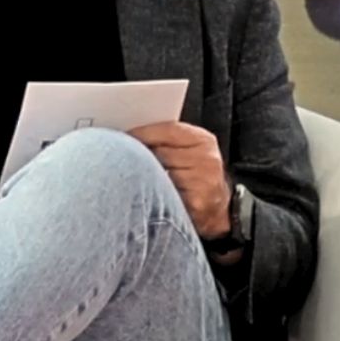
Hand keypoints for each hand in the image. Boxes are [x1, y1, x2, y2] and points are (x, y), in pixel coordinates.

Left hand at [127, 121, 230, 238]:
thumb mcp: (190, 153)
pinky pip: (164, 195)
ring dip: (144, 177)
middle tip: (122, 159)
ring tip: (139, 181)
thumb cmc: (197, 180)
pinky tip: (150, 196)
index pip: (168, 130)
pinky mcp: (196, 203)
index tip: (124, 136)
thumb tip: (130, 138)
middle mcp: (206, 160)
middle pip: (161, 152)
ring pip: (159, 174)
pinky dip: (153, 195)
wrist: (217, 211)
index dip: (143, 133)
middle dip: (139, 156)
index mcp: (203, 141)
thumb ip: (167, 142)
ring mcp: (202, 182)